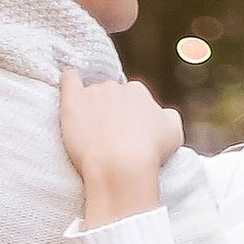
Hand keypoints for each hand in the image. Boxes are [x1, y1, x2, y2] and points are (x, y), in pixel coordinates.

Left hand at [57, 67, 182, 221]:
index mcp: (138, 91)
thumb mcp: (174, 133)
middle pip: (111, 96)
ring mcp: (93, 93)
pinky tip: (69, 80)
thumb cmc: (149, 152)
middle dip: (110, 113)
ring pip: (91, 95)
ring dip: (91, 108)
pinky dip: (69, 78)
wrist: (121, 165)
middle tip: (110, 138)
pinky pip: (69, 79)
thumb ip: (168, 116)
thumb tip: (162, 112)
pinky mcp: (73, 102)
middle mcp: (116, 87)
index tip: (127, 135)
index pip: (132, 98)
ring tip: (92, 134)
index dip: (129, 118)